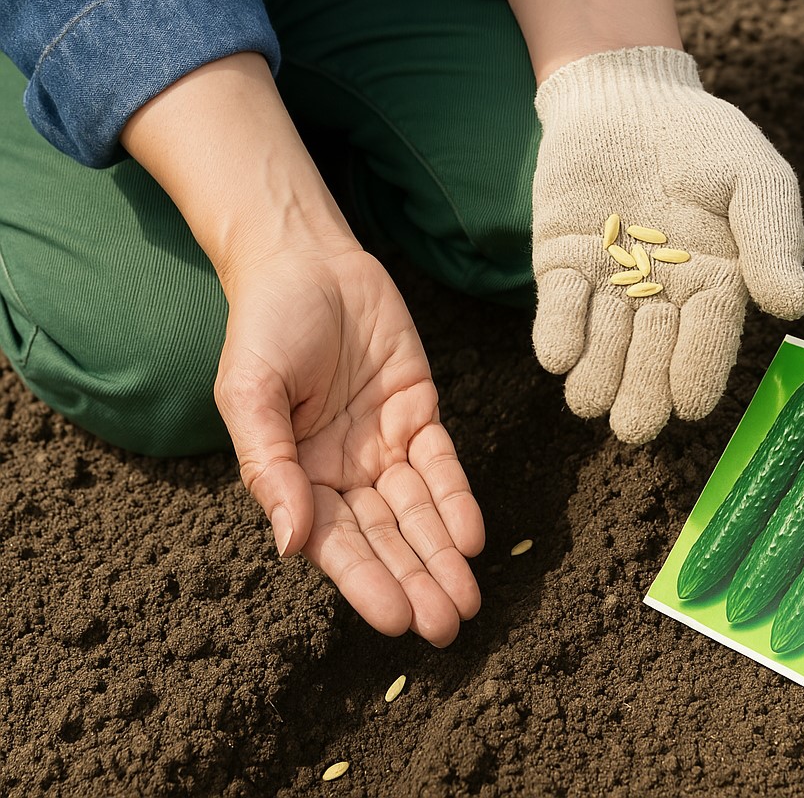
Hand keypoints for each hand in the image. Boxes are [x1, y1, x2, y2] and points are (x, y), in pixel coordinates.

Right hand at [215, 245, 484, 646]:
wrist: (306, 261)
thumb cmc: (264, 326)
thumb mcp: (249, 393)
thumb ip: (267, 464)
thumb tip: (287, 542)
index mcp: (295, 476)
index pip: (334, 543)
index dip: (366, 581)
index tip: (397, 620)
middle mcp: (342, 471)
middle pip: (384, 537)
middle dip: (415, 580)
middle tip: (448, 625)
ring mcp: (383, 444)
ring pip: (418, 511)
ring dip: (443, 553)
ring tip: (468, 598)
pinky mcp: (418, 412)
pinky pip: (441, 463)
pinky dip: (456, 498)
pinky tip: (471, 534)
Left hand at [531, 46, 803, 442]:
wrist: (626, 98)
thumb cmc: (701, 138)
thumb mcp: (752, 176)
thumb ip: (770, 236)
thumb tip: (793, 306)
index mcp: (715, 281)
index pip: (709, 336)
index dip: (698, 371)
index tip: (687, 406)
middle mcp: (661, 294)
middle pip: (652, 353)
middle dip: (642, 390)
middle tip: (633, 428)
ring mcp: (608, 284)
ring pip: (604, 341)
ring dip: (597, 372)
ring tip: (589, 401)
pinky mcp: (563, 265)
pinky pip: (559, 305)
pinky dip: (558, 329)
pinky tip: (558, 356)